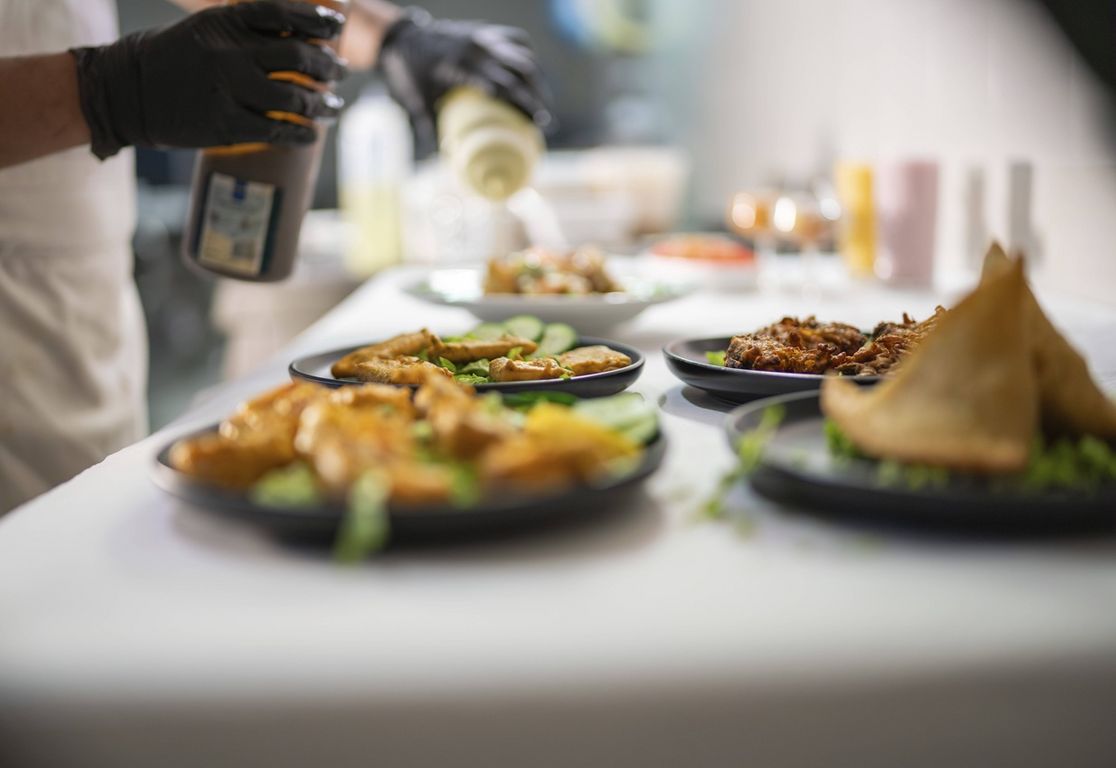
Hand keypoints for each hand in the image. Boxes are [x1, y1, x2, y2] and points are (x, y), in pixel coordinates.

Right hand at [70, 1, 347, 158]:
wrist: (125, 92)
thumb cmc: (172, 59)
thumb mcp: (206, 30)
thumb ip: (245, 30)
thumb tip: (298, 38)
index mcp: (225, 22)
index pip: (283, 14)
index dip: (316, 19)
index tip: (335, 27)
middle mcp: (229, 52)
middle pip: (297, 55)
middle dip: (327, 65)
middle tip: (340, 72)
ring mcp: (228, 89)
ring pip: (294, 96)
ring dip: (321, 104)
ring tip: (332, 107)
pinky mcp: (226, 124)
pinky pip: (277, 130)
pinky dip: (301, 134)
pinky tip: (310, 135)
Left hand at [378, 9, 552, 154]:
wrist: (402, 38)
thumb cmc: (410, 74)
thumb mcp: (418, 102)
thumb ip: (432, 128)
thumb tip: (447, 158)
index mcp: (461, 65)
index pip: (503, 86)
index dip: (524, 105)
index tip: (536, 125)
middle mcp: (477, 47)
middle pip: (521, 71)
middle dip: (537, 97)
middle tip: (546, 122)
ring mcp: (484, 36)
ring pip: (523, 56)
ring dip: (537, 80)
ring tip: (543, 104)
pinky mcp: (486, 31)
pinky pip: (517, 41)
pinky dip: (527, 58)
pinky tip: (531, 78)